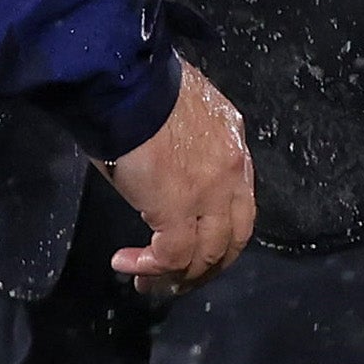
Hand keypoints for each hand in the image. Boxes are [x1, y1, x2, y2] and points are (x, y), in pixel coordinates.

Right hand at [103, 64, 255, 290]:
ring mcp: (208, 193)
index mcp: (234, 143)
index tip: (194, 244)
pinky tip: (128, 266)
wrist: (124, 80)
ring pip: (206, 254)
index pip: (239, 202)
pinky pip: (172, 256)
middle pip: (233, 237)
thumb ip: (186, 143)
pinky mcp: (176, 209)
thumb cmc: (140, 87)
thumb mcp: (180, 112)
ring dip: (177, 276)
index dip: (219, 231)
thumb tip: (166, 165)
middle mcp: (232, 171)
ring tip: (147, 283)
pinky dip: (151, 268)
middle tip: (178, 279)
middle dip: (207, 266)